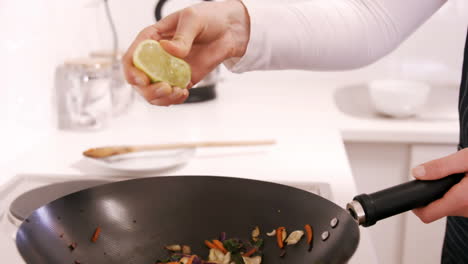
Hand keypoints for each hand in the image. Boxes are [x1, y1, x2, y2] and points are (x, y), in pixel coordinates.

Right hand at [122, 0, 249, 105]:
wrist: (229, 31)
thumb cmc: (208, 18)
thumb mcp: (193, 19)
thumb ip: (182, 36)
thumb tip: (169, 49)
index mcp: (151, 39)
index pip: (131, 58)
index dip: (132, 72)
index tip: (143, 80)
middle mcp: (156, 57)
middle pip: (139, 81)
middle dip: (149, 91)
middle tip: (166, 88)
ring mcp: (168, 71)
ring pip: (153, 92)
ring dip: (162, 98)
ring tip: (179, 92)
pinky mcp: (181, 80)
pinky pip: (171, 95)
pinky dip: (174, 99)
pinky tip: (184, 93)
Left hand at [411, 148, 467, 222]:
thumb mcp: (467, 159)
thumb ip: (441, 167)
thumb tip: (418, 173)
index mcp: (461, 199)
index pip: (427, 215)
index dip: (416, 204)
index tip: (414, 193)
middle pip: (438, 208)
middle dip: (436, 192)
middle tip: (445, 175)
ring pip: (451, 206)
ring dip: (450, 192)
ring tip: (462, 176)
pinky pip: (463, 204)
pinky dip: (461, 194)